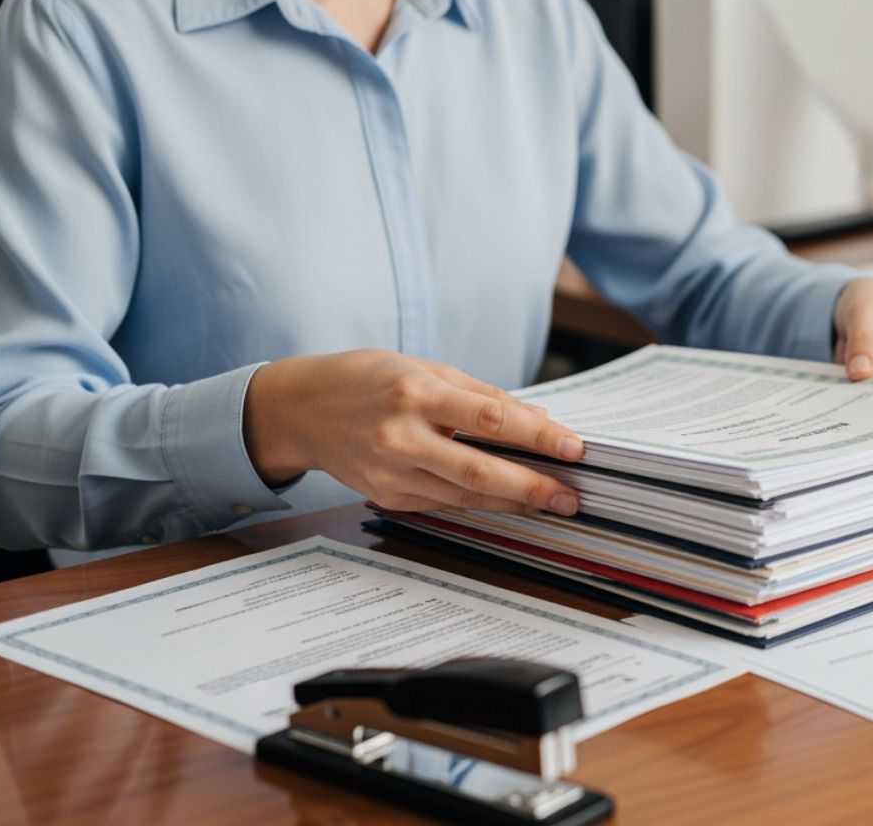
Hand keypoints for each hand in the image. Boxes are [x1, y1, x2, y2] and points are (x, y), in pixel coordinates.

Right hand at [242, 350, 581, 515]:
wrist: (300, 409)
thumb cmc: (368, 379)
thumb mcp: (427, 369)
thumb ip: (483, 395)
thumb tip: (538, 418)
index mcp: (416, 392)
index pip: (489, 418)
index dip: (535, 436)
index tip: (572, 447)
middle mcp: (401, 435)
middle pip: (478, 470)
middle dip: (531, 487)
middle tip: (571, 496)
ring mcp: (390, 471)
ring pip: (463, 496)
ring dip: (513, 502)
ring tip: (551, 503)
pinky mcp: (386, 496)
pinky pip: (443, 503)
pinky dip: (480, 503)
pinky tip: (509, 502)